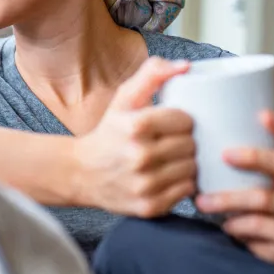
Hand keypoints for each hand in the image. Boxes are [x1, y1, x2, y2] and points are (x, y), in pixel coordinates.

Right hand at [73, 57, 196, 217]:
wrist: (81, 172)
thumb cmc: (109, 132)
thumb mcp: (124, 98)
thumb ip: (152, 74)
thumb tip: (186, 66)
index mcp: (135, 125)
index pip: (186, 120)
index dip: (182, 120)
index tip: (172, 123)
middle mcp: (140, 156)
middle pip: (191, 145)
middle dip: (184, 141)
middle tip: (171, 141)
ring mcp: (146, 184)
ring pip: (192, 169)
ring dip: (186, 163)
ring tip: (170, 158)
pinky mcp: (150, 206)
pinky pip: (186, 191)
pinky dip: (181, 183)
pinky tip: (167, 176)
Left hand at [195, 110, 273, 263]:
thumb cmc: (265, 189)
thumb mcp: (264, 170)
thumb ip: (244, 150)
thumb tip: (196, 126)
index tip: (261, 115)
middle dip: (254, 157)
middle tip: (224, 154)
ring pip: (265, 200)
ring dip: (229, 200)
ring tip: (202, 202)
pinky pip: (261, 230)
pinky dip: (238, 226)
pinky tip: (225, 224)